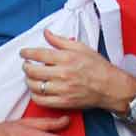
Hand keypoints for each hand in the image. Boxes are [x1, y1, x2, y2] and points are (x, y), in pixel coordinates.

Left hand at [21, 29, 135, 113]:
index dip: (27, 53)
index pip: (39, 54)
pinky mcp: (64, 102)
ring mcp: (63, 89)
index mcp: (67, 58)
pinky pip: (41, 100)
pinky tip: (37, 90)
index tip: (23, 53)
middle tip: (27, 64)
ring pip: (34, 85)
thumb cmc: (98, 67)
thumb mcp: (82, 48)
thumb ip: (61, 41)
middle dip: (26, 66)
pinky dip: (34, 95)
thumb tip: (47, 33)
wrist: (111, 87)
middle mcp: (63, 74)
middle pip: (33, 70)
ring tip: (31, 77)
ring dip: (28, 80)